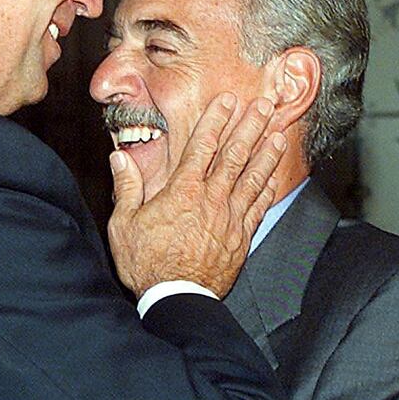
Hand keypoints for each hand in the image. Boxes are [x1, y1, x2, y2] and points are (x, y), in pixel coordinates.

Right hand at [108, 94, 285, 297]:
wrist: (175, 299)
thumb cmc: (146, 264)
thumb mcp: (124, 224)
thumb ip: (127, 188)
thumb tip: (119, 158)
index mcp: (182, 191)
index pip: (202, 146)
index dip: (216, 119)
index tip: (227, 100)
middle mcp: (211, 199)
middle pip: (235, 155)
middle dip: (250, 126)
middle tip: (265, 105)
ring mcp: (230, 218)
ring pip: (253, 177)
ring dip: (266, 152)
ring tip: (279, 132)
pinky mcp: (240, 238)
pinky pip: (258, 207)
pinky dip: (266, 188)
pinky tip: (273, 176)